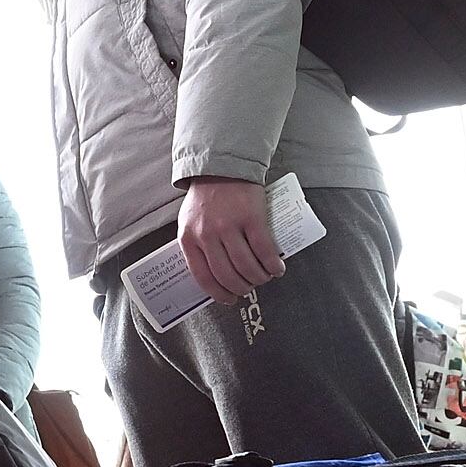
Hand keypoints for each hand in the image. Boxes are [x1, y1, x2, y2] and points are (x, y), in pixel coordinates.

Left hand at [176, 177, 283, 304]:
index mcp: (189, 238)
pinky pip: (264, 250)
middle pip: (227, 275)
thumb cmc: (207, 197)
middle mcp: (207, 234)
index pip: (202, 277)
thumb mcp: (189, 222)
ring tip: (264, 278)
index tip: (229, 300)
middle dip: (241, 288)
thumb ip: (197, 245)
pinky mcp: (251, 217)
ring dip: (258, 278)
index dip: (218, 293)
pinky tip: (277, 269)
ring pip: (246, 266)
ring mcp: (229, 226)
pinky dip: (272, 264)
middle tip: (250, 288)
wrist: (223, 166)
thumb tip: (210, 274)